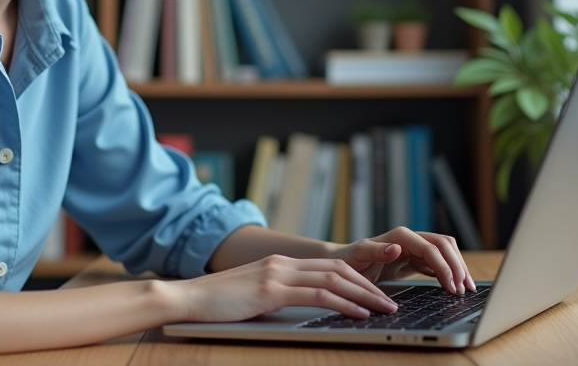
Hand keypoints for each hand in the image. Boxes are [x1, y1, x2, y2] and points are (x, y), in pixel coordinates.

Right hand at [170, 254, 399, 322]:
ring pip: (334, 279)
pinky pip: (317, 295)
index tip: (377, 293)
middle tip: (390, 302)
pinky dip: (343, 303)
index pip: (329, 266)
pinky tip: (359, 313)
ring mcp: (277, 274)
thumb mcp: (254, 296)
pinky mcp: (271, 289)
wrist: (187, 298)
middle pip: (339, 269)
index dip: (358, 278)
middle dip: (369, 285)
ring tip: (385, 309)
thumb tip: (302, 311)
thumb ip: (278, 296)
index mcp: (280, 264)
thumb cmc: (216, 304)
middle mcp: (282, 263)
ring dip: (364, 295)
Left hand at [333, 228, 476, 294]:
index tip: (452, 286)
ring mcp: (414, 248)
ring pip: (445, 252)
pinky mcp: (414, 259)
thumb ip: (375, 250)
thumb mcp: (358, 256)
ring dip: (457, 267)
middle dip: (457, 266)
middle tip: (464, 290)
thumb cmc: (348, 259)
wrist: (343, 263)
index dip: (445, 266)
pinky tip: (453, 285)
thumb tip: (396, 248)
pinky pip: (438, 262)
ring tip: (465, 288)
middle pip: (444, 246)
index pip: (431, 248)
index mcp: (400, 236)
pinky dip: (448, 272)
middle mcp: (410, 238)